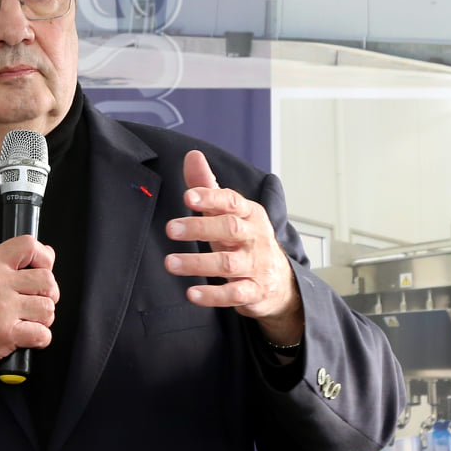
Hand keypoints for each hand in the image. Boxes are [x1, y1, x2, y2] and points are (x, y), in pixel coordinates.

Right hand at [0, 235, 57, 392]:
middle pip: (47, 280)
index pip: (28, 245)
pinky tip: (24, 338)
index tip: (44, 269)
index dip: (44, 258)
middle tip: (35, 304)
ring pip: (48, 308)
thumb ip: (7, 266)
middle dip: (48, 295)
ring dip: (43, 320)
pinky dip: (39, 339)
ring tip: (26, 322)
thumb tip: (46, 255)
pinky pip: (43, 334)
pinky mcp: (6, 333)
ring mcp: (1, 308)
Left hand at [164, 150, 302, 344]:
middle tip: (170, 229)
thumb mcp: (229, 214)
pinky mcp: (254, 292)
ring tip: (171, 262)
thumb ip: (208, 187)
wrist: (280, 282)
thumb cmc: (246, 241)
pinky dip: (213, 295)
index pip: (231, 201)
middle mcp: (255, 238)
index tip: (188, 196)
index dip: (210, 197)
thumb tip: (192, 155)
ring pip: (228, 263)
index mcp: (249, 214)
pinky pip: (235, 294)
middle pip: (230, 229)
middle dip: (200, 228)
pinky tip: (192, 293)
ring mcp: (256, 266)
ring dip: (198, 263)